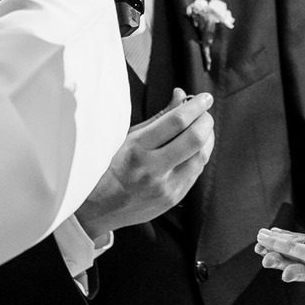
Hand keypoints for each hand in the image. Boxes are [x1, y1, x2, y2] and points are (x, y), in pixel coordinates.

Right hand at [75, 89, 213, 238]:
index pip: (177, 121)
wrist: (97, 209)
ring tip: (202, 128)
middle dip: (206, 120)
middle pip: (194, 139)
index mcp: (136, 149)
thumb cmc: (109, 167)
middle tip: (205, 112)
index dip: (196, 106)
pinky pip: (196, 172)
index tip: (204, 97)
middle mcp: (152, 169)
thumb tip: (181, 95)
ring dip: (208, 138)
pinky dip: (200, 155)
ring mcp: (164, 187)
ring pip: (201, 156)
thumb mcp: (126, 137)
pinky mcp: (172, 199)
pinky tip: (194, 148)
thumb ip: (159, 117)